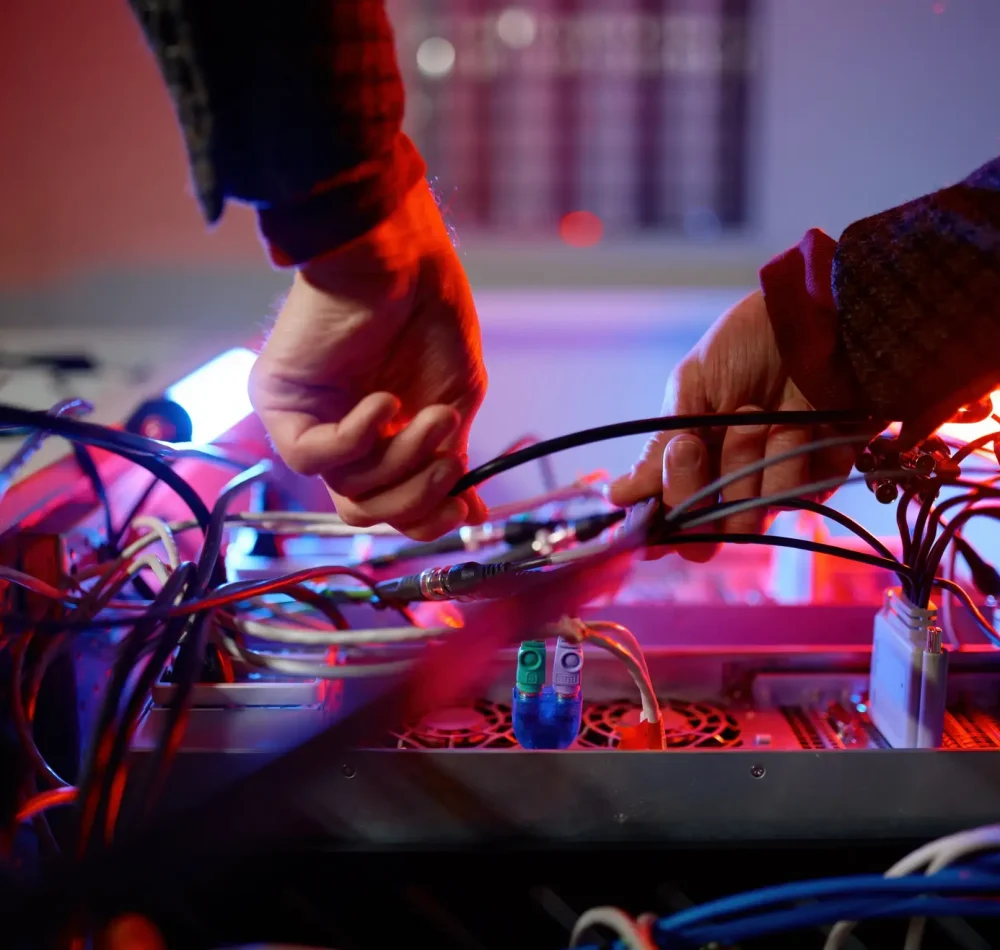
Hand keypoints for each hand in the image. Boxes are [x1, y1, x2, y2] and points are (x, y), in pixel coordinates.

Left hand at [250, 182, 486, 540]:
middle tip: (448, 456)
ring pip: (346, 490)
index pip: (391, 508)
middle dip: (415, 497)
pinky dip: (357, 435)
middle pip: (363, 513)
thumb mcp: (453, 401)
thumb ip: (450, 460)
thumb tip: (468, 514)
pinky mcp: (279, 402)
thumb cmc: (429, 315)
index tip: (464, 508)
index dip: (426, 519)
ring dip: (402, 456)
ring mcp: (308, 422)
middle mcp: (340, 439)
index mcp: (380, 441)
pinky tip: (382, 399)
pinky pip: (311, 457)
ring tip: (430, 413)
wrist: (402, 255)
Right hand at [609, 291, 855, 559]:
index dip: (655, 527)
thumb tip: (616, 496)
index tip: (647, 514)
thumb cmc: (748, 342)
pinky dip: (791, 460)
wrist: (819, 316)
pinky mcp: (820, 479)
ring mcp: (773, 482)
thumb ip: (660, 447)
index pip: (666, 519)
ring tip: (753, 415)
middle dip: (694, 491)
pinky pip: (797, 499)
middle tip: (694, 447)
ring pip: (747, 518)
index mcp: (690, 461)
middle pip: (703, 535)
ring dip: (744, 465)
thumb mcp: (692, 386)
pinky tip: (796, 423)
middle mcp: (729, 481)